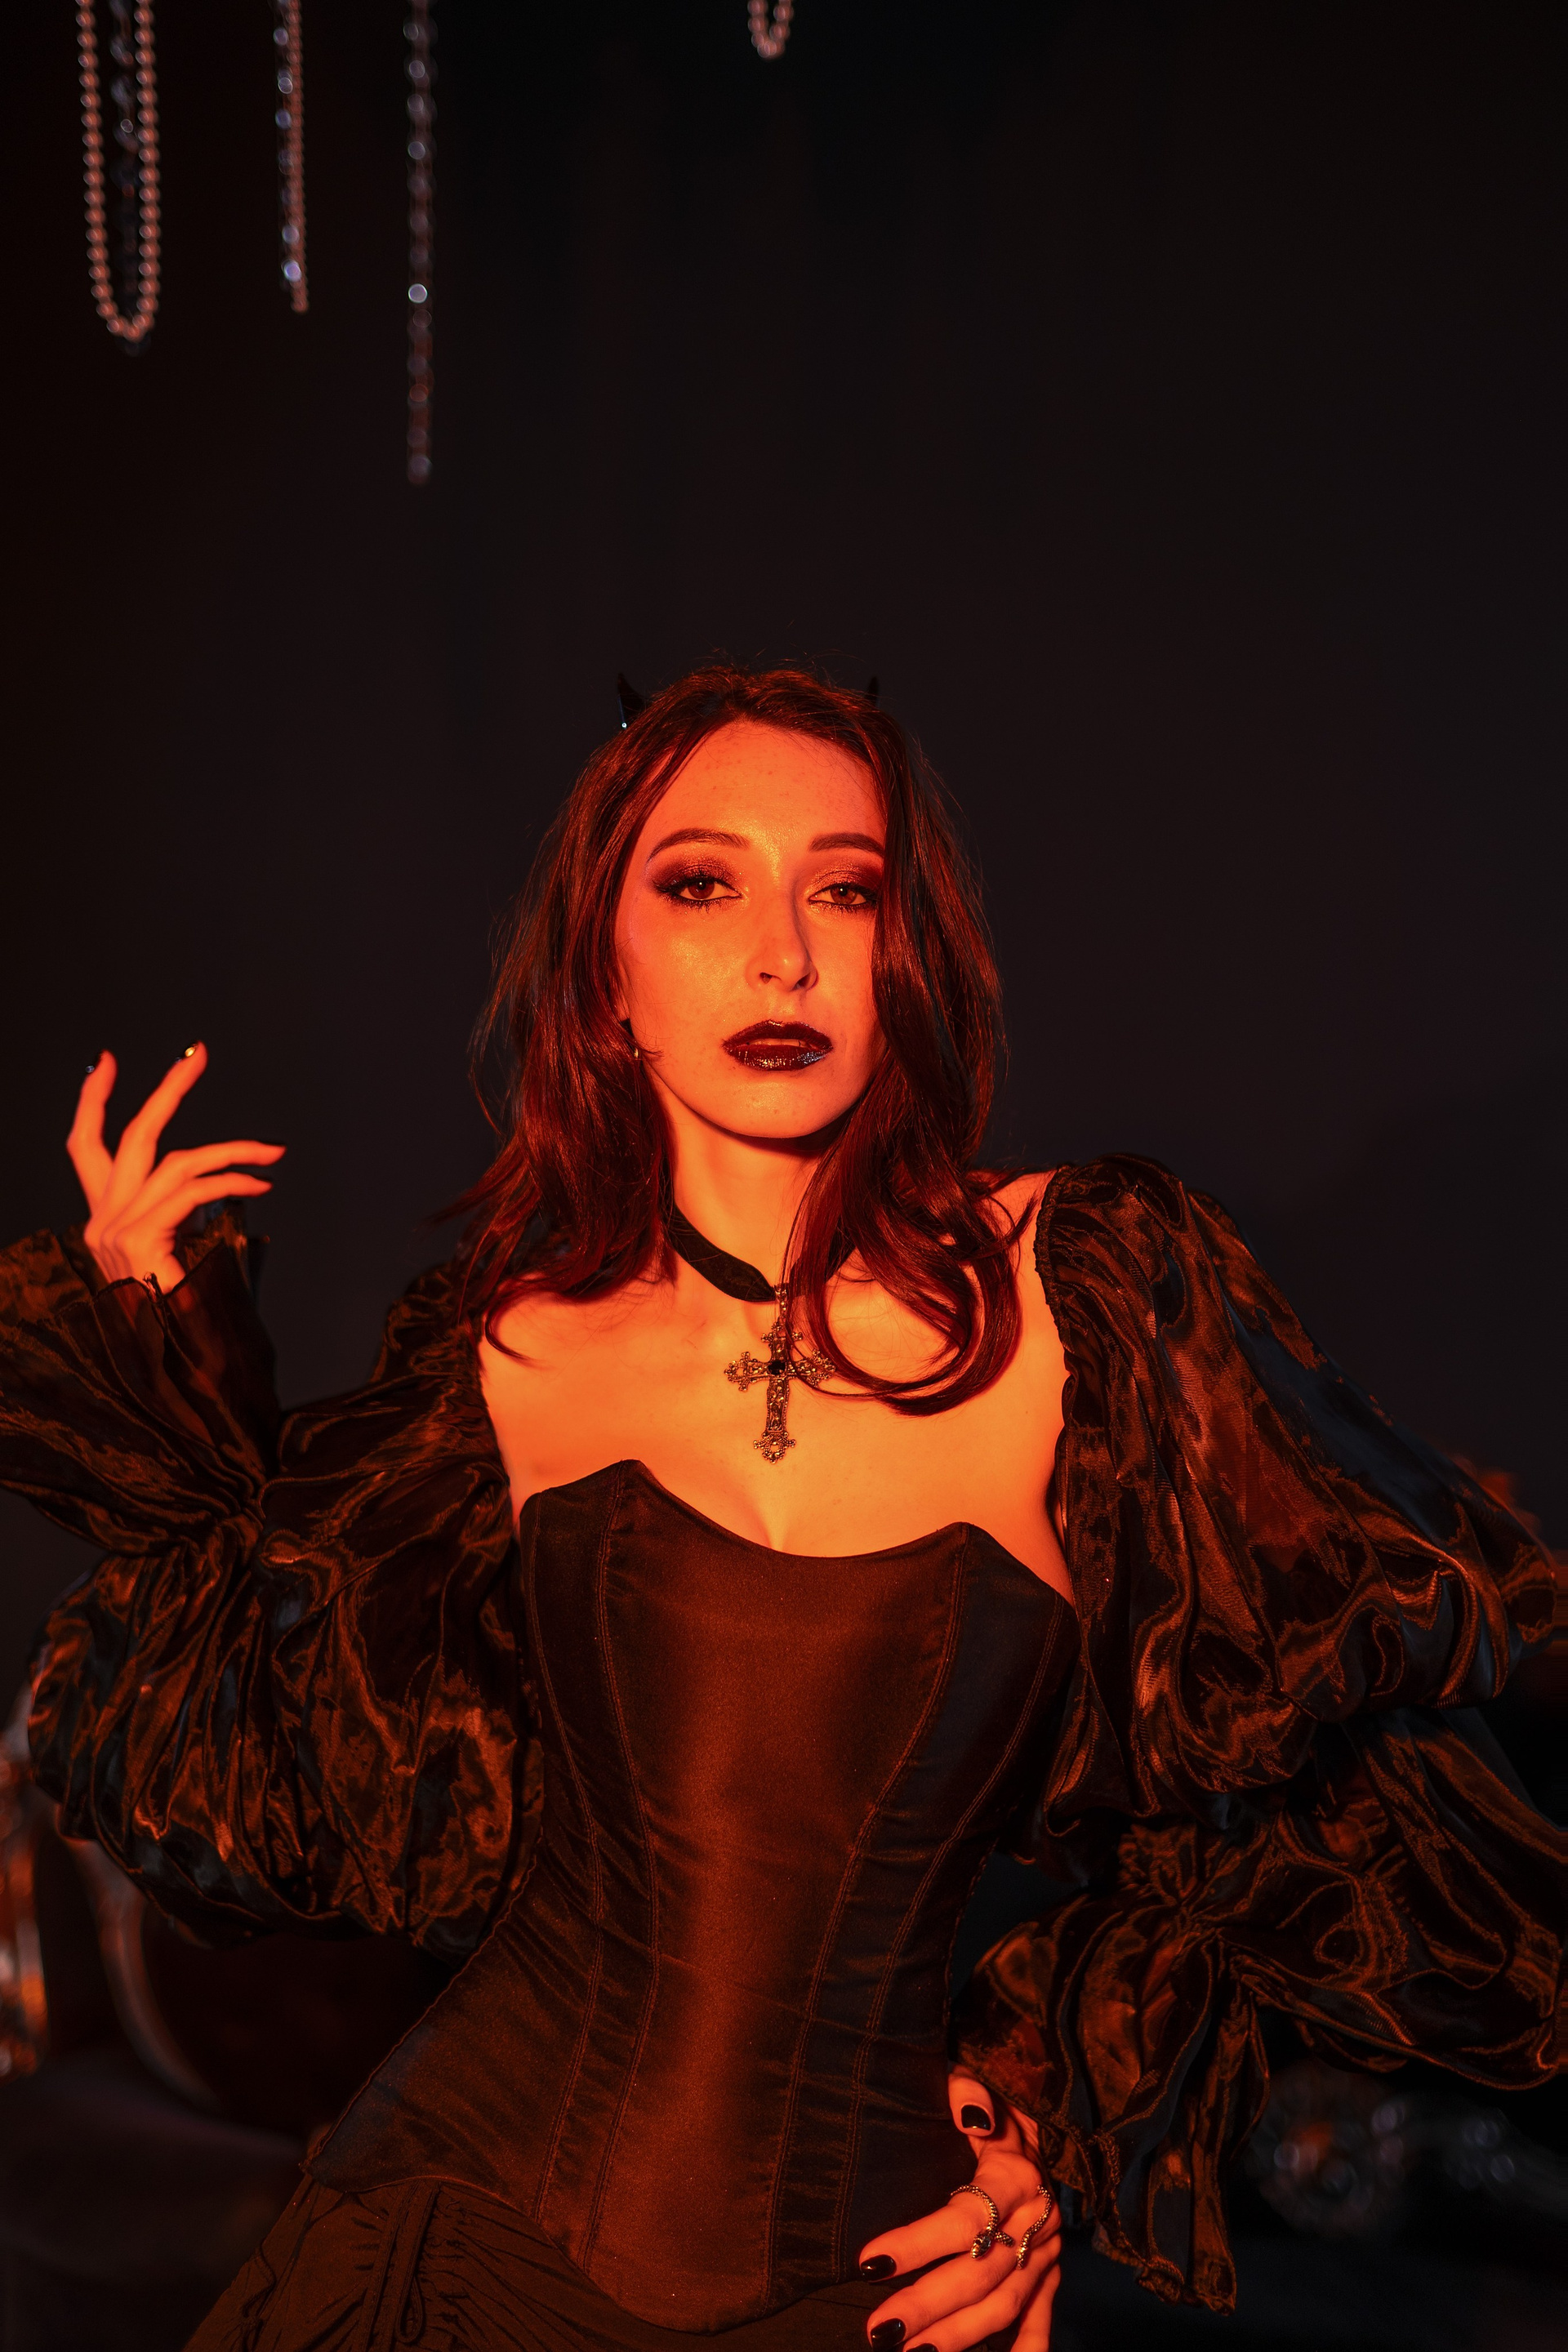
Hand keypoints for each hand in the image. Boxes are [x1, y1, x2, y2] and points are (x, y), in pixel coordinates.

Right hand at [68, 1044, 283, 1291]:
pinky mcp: (139, 1241)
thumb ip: (184, 1211)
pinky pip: (194, 1192)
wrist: (180, 1365)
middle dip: (167, 1090)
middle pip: (130, 1136)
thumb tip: (218, 1180)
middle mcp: (100, 1221)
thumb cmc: (188, 1315)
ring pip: (177, 1163)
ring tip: (272, 1153)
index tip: (104, 1060)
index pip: (84, 1148)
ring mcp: (115, 1231)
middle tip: (198, 1054)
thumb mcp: (180, 1251)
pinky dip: (232, 1182)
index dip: (92, 1102)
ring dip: (232, 1152)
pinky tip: (261, 1187)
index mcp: (103, 1219)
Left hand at [856, 2072, 1059, 2351]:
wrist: (1039, 2124)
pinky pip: (1040, 2318)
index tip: (870, 2261)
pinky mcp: (1050, 2273)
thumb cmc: (990, 2105)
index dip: (918, 2242)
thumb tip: (971, 2114)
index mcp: (1015, 2177)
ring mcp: (1046, 2253)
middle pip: (982, 2272)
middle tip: (879, 2330)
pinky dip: (1025, 2350)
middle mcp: (1036, 2221)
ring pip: (1005, 2304)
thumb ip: (967, 2091)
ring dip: (960, 2335)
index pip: (965, 2218)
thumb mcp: (976, 2082)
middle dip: (929, 2306)